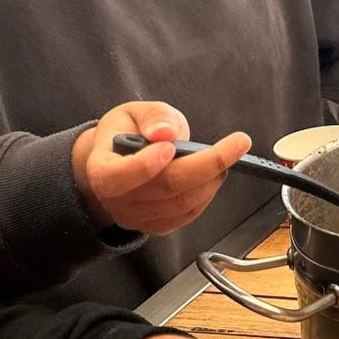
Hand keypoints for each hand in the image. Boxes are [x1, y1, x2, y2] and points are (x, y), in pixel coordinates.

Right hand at [71, 102, 250, 234]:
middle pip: (164, 188)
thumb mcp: (135, 112)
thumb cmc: (128, 132)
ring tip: (228, 154)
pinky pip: (187, 214)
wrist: (119, 159)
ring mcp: (136, 217)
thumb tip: (165, 132)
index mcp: (101, 167)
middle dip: (207, 165)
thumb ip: (153, 117)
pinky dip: (208, 193)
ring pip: (182, 203)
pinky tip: (215, 174)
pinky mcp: (155, 225)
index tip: (171, 146)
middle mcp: (115, 199)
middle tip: (238, 143)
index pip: (117, 177)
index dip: (145, 165)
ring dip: (213, 178)